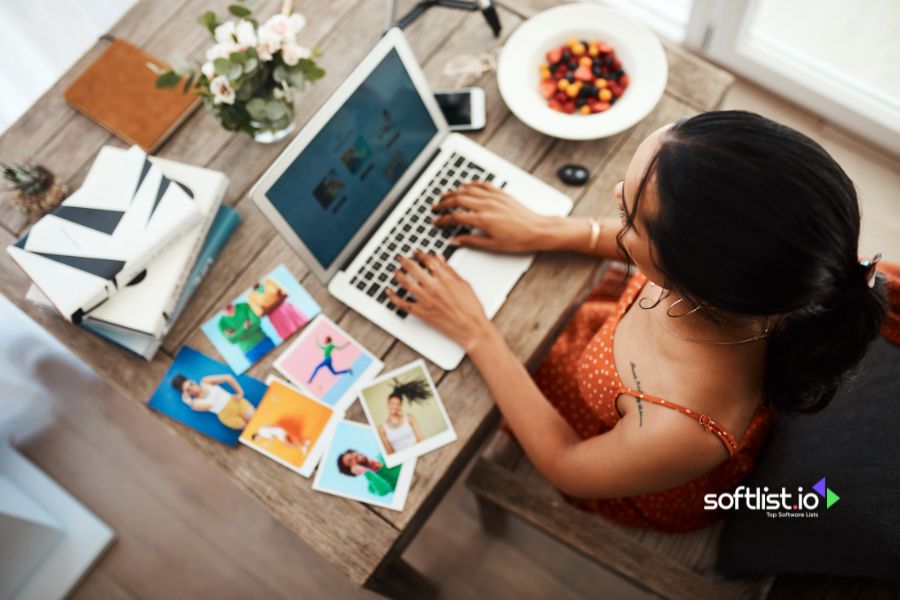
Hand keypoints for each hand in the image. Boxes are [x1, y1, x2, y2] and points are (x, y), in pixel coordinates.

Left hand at [387, 250, 494, 351]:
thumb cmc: (470, 307)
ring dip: (398, 275)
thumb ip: (449, 270)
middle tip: (401, 258)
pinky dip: (394, 297)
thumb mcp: (463, 284)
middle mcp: (433, 287)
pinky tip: (389, 291)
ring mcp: (426, 299)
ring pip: (406, 283)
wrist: (471, 327)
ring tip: (395, 271)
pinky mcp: (422, 312)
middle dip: (405, 261)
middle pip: (413, 268)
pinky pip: (403, 303)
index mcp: (445, 278)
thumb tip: (439, 258)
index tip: (416, 252)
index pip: (428, 260)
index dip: (420, 254)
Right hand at [432, 182, 551, 252]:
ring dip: (454, 191)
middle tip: (435, 206)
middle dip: (444, 203)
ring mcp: (494, 197)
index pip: (456, 217)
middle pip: (458, 199)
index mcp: (483, 219)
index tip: (436, 221)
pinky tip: (466, 184)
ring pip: (468, 190)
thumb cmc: (520, 239)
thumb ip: (471, 242)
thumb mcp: (493, 246)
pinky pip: (483, 185)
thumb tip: (456, 241)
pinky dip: (472, 183)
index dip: (443, 219)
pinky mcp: (502, 194)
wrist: (539, 230)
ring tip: (445, 195)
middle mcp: (487, 205)